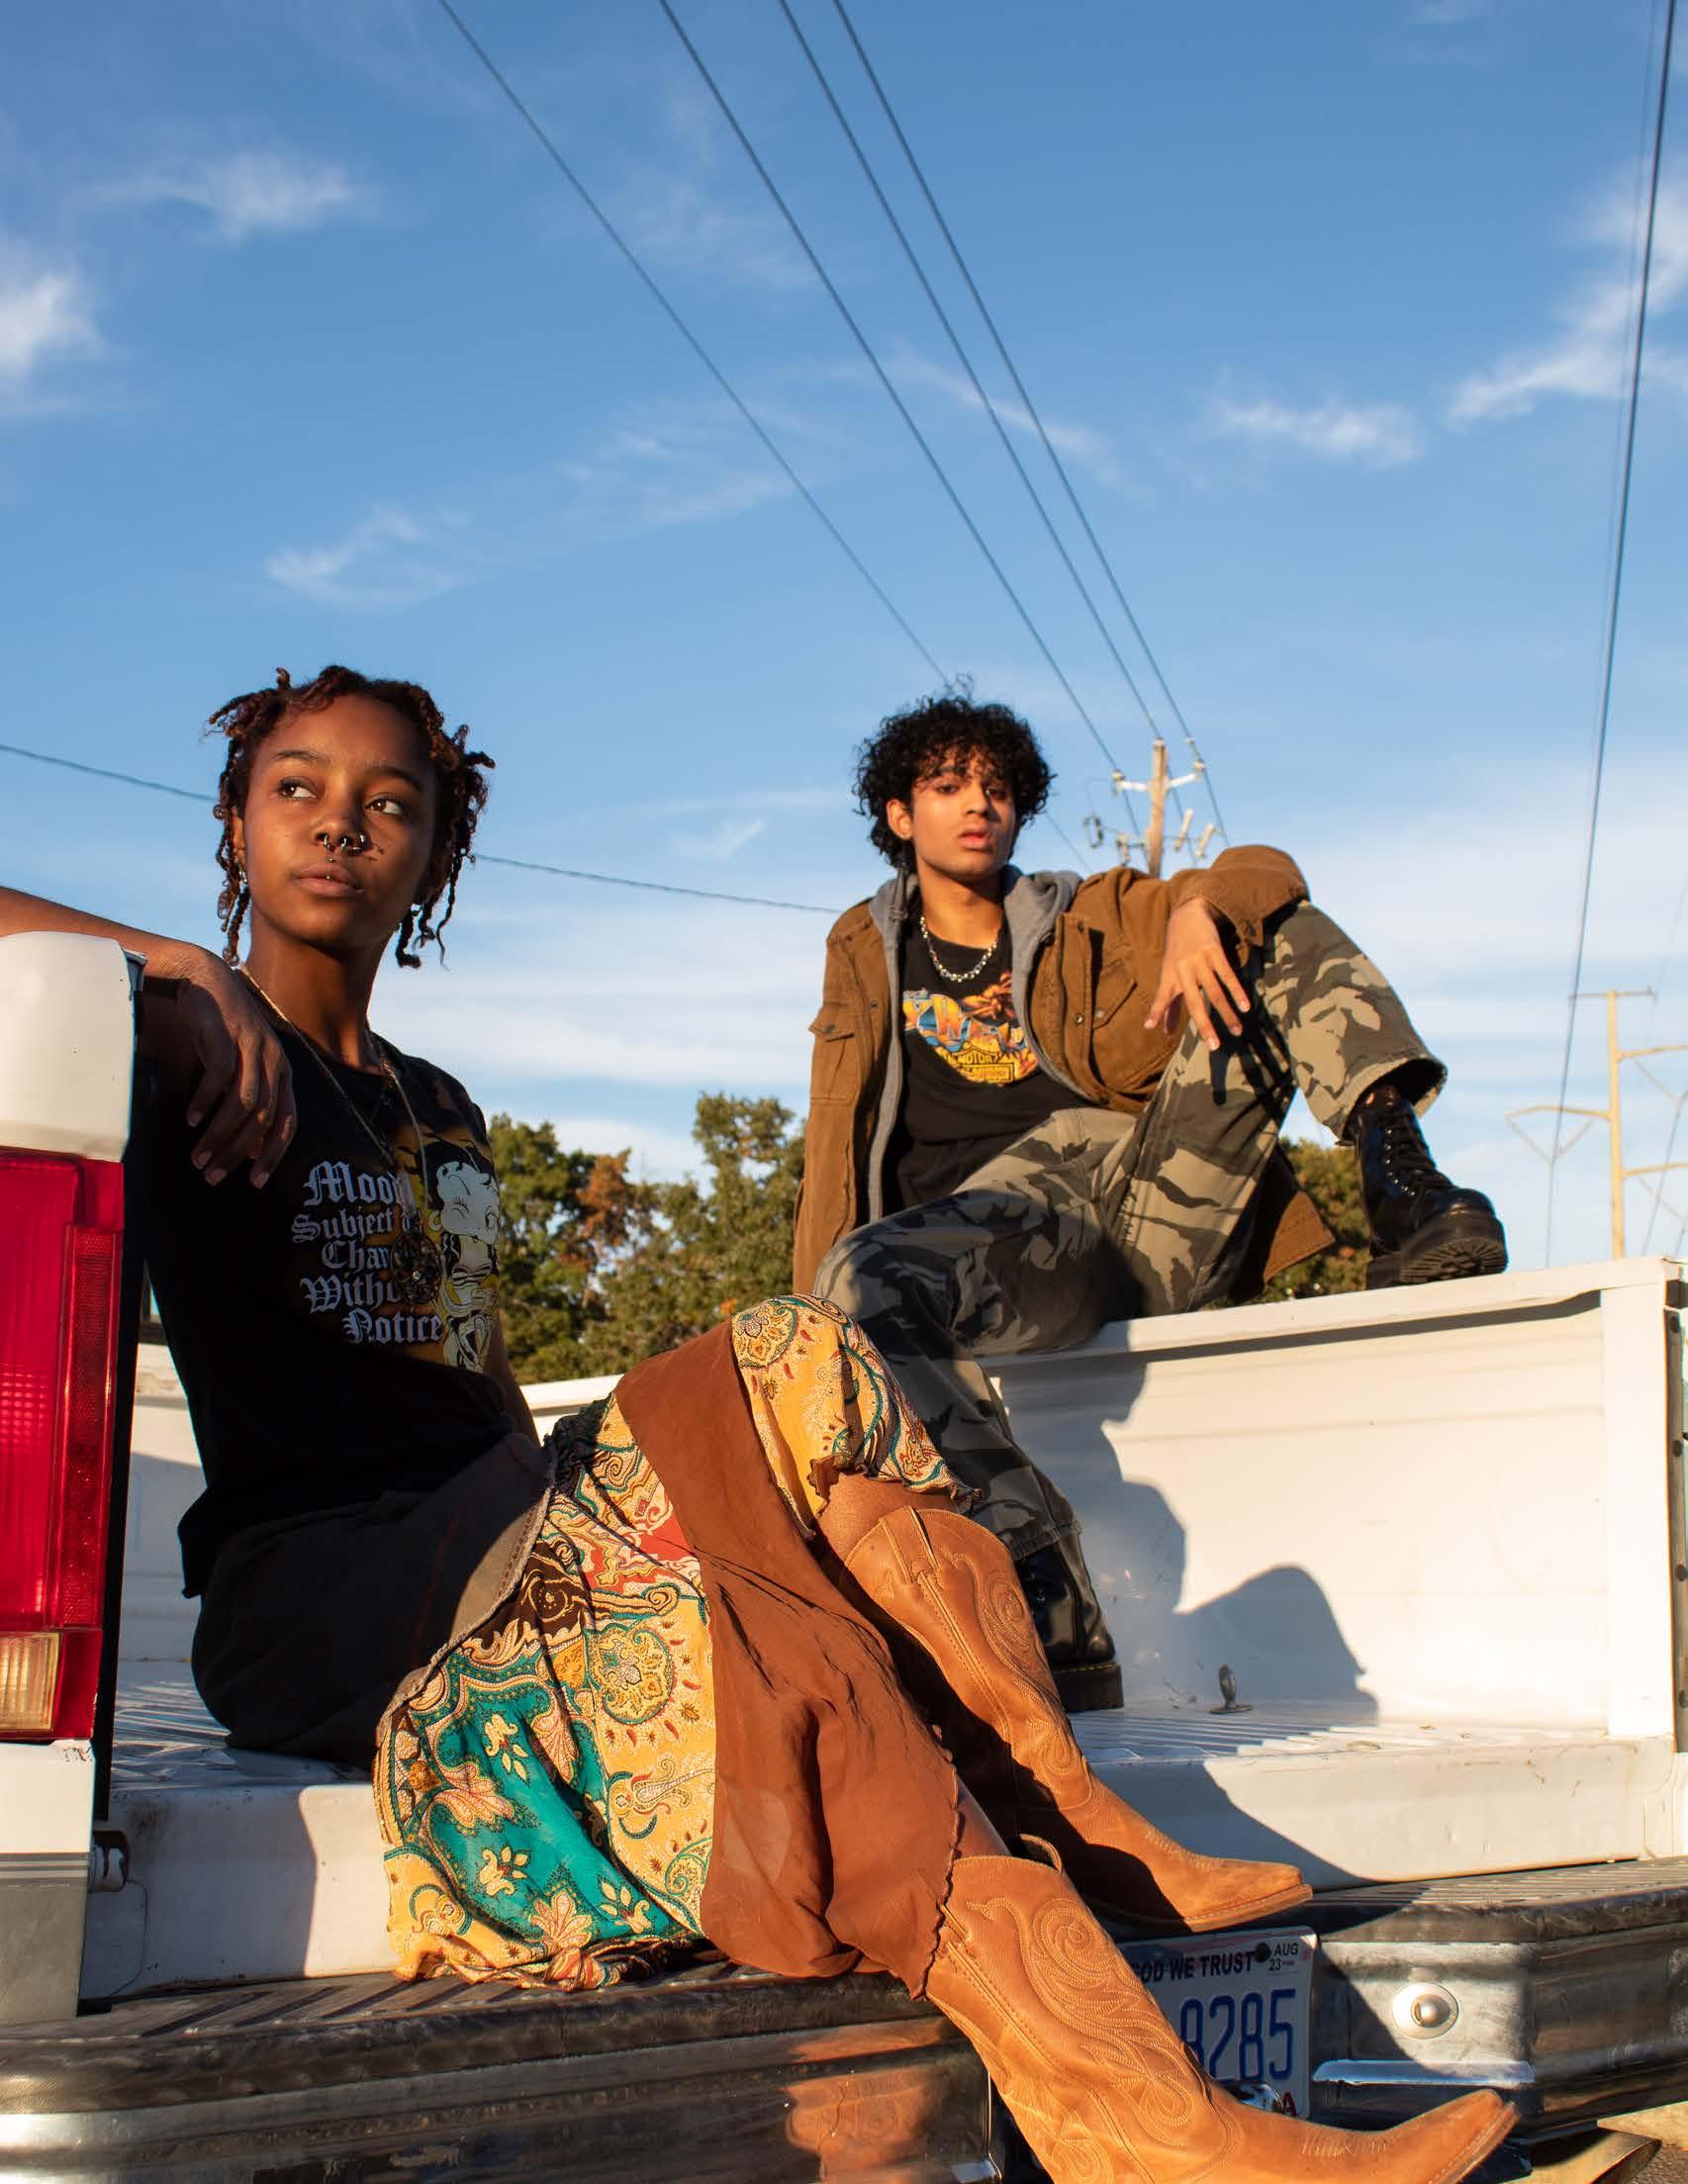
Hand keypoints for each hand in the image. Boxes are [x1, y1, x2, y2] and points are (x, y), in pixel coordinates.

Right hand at [157, 950, 296, 1187]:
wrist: (203, 980)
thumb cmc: (220, 1032)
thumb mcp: (238, 1071)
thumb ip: (247, 1104)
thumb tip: (249, 1150)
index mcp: (282, 1073)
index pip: (287, 1123)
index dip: (273, 1154)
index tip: (254, 1182)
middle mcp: (275, 1061)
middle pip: (263, 1118)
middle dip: (237, 1152)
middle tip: (213, 1175)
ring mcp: (254, 1046)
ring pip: (243, 1103)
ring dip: (219, 1134)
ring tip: (197, 1156)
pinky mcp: (228, 1035)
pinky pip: (220, 1077)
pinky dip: (205, 1101)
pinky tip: (190, 1119)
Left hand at [1143, 897, 1249, 1051]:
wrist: (1187, 915)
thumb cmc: (1176, 951)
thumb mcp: (1168, 974)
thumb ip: (1167, 1004)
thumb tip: (1162, 1032)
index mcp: (1168, 976)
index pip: (1161, 997)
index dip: (1156, 1011)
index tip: (1150, 1027)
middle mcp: (1182, 969)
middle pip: (1194, 1002)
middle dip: (1204, 1025)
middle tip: (1214, 1046)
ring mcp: (1199, 960)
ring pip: (1215, 992)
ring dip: (1227, 1013)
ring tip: (1237, 1030)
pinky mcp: (1214, 951)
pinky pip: (1228, 975)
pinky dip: (1237, 991)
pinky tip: (1245, 1006)